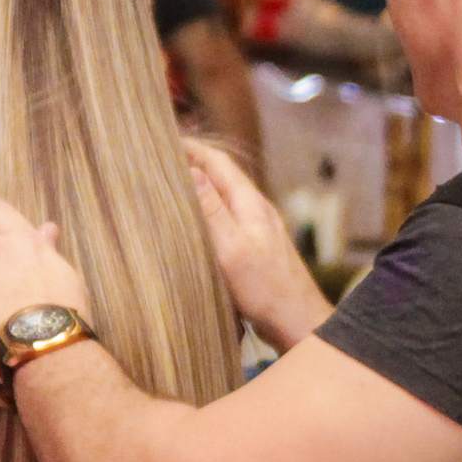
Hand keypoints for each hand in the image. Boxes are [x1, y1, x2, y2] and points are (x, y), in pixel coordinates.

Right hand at [186, 139, 332, 346]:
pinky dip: (209, 211)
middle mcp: (257, 210)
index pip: (219, 163)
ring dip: (201, 187)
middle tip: (163, 159)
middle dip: (194, 164)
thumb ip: (213, 209)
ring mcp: (259, 229)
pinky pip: (229, 218)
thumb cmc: (265, 289)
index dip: (193, 149)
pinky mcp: (258, 248)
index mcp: (250, 204)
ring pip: (226, 197)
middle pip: (222, 177)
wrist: (298, 322)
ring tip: (173, 186)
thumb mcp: (232, 248)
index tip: (166, 139)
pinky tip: (198, 224)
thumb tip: (193, 170)